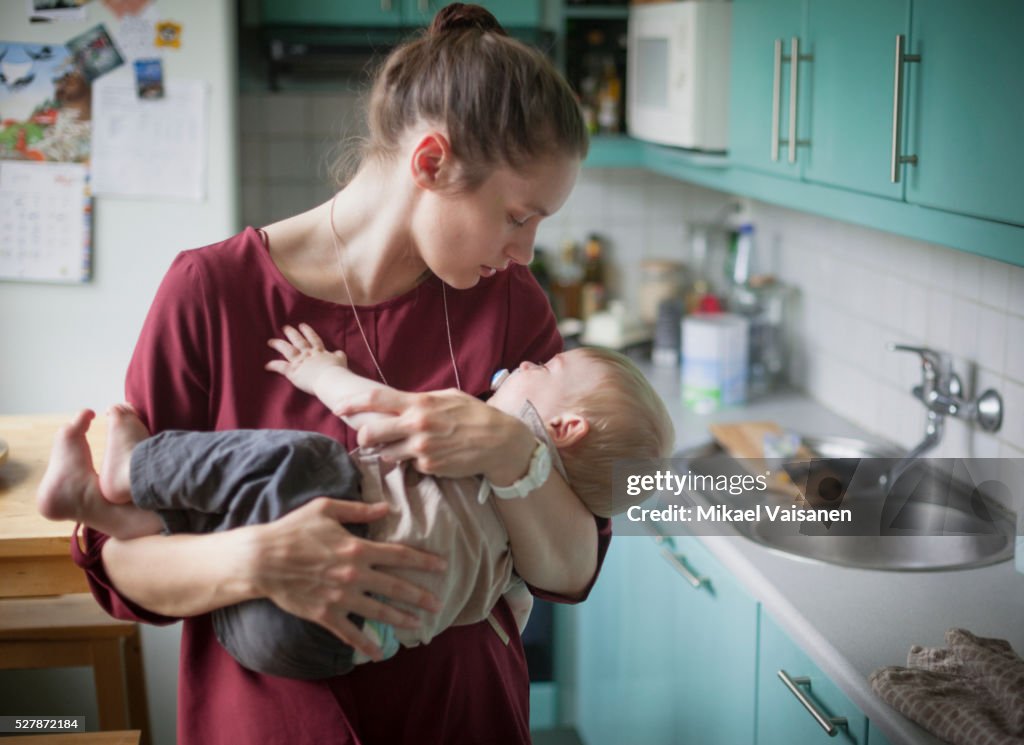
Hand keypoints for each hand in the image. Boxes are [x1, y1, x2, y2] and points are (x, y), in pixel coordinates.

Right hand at [249, 497, 445, 660]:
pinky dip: (366, 644)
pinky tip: (379, 653)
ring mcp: (341, 597)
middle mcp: (354, 575)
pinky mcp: (325, 614)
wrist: (261, 560)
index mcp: (358, 548)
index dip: (423, 561)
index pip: (399, 555)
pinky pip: (350, 633)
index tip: (442, 566)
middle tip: (439, 603)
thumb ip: (359, 510)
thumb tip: (386, 508)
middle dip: (420, 595)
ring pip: (378, 611)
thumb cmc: (292, 530)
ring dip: (401, 618)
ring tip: (418, 624)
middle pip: (396, 587)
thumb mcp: (326, 509)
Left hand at [265, 323, 347, 395]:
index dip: (307, 331)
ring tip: (271, 341)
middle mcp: (308, 354)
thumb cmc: (337, 371)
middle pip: (298, 341)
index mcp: (319, 351)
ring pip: (286, 350)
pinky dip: (273, 365)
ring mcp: (299, 361)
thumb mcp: (341, 360)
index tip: (302, 325)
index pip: (312, 338)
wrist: (331, 379)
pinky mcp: (293, 371)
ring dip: (278, 344)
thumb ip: (338, 355)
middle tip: (285, 328)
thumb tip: (338, 353)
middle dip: (291, 333)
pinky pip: (281, 367)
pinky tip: (266, 365)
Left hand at [335, 387, 535, 481]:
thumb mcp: (448, 397)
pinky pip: (412, 466)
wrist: (500, 442)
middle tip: (369, 438)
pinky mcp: (429, 467)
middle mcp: (417, 425)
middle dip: (365, 436)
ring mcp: (422, 449)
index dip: (352, 403)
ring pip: (388, 453)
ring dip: (392, 451)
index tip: (338, 408)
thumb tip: (398, 402)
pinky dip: (416, 462)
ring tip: (413, 446)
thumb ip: (420, 399)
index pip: (376, 399)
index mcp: (420, 403)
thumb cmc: (475, 415)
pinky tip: (435, 455)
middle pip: (371, 432)